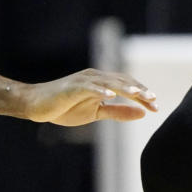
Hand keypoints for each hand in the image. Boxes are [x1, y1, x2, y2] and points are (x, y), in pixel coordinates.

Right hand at [21, 69, 156, 127]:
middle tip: (154, 101)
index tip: (156, 107)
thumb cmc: (64, 107)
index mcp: (102, 82)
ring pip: (108, 82)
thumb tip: (142, 113)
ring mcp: (83, 80)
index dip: (142, 95)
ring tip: (139, 95)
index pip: (127, 86)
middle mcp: (94, 77)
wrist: (36, 105)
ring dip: (124, 88)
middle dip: (139, 91)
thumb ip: (118, 112)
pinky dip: (100, 90)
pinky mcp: (71, 86)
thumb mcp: (95, 113)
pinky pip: (88, 87)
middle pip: (122, 81)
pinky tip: (110, 95)